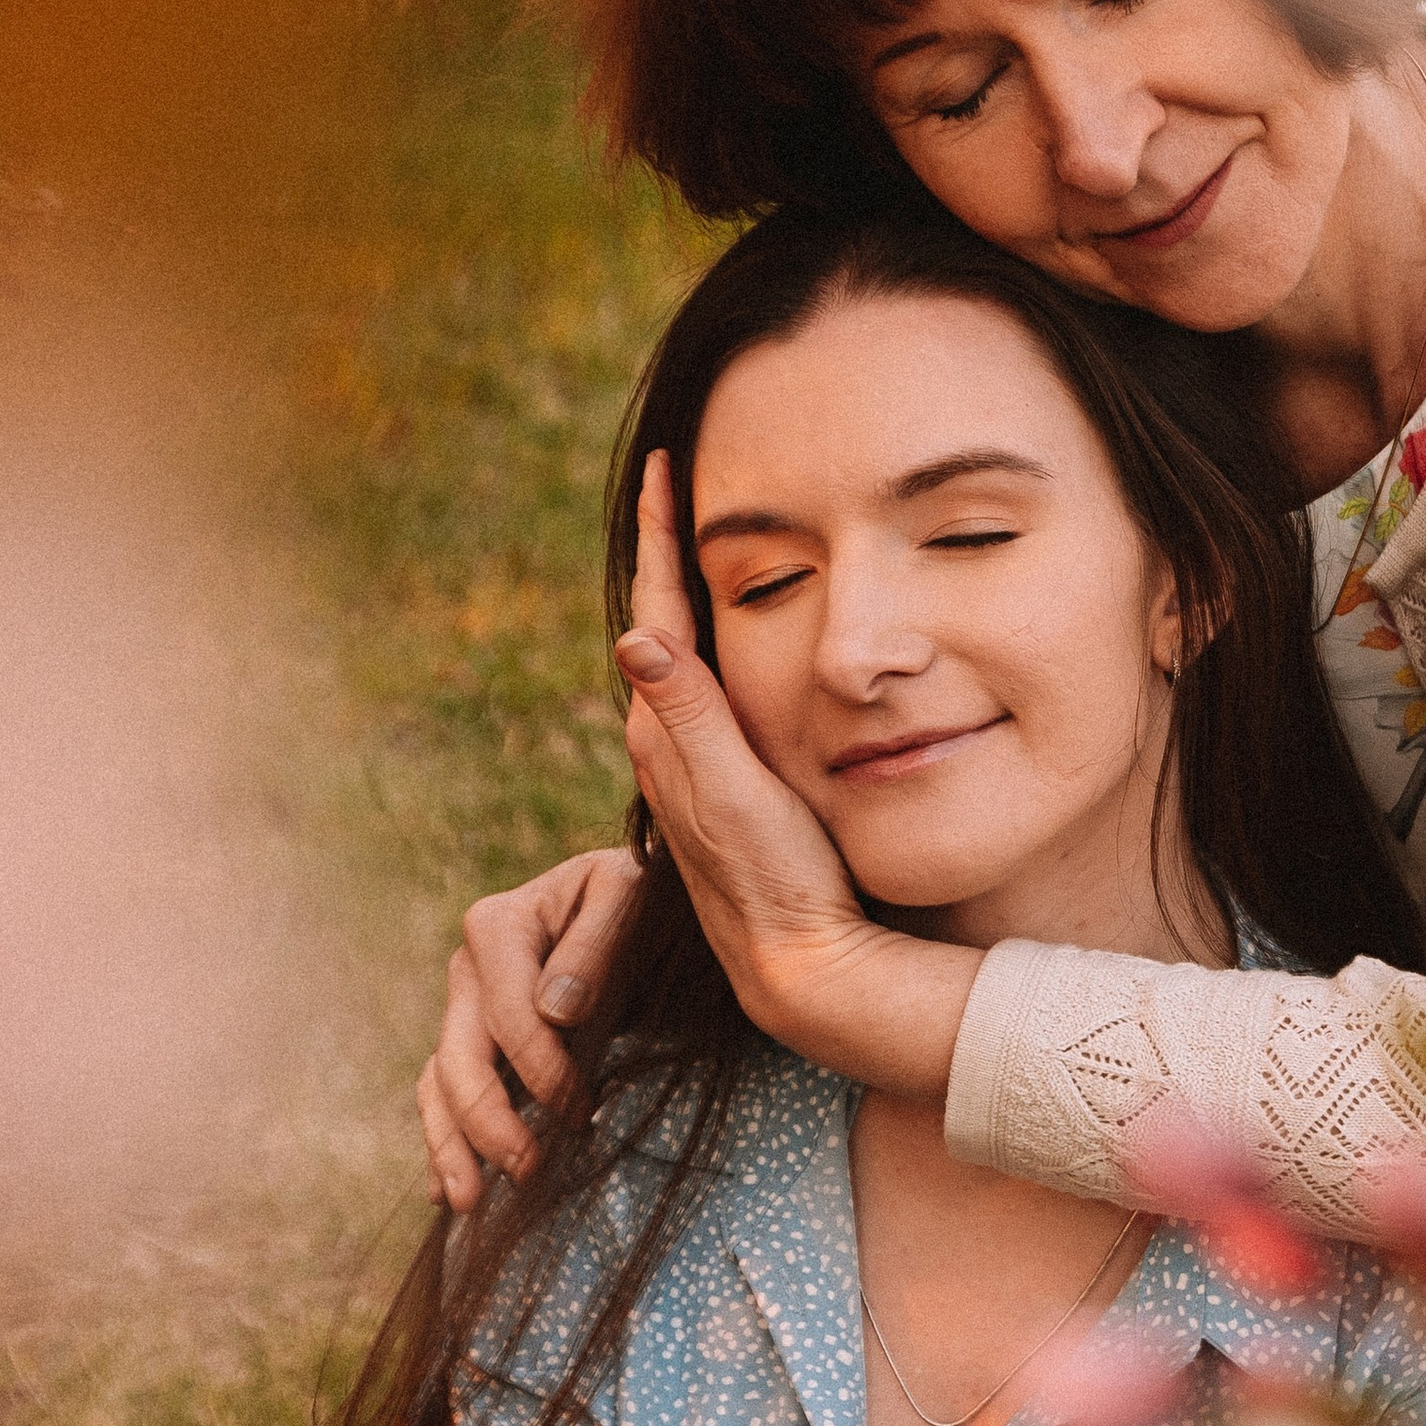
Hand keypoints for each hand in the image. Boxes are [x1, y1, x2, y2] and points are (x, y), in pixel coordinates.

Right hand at [419, 843, 644, 1211]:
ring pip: (439, 1083)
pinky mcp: (473, 1039)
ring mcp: (463, 1007)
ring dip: (448, 1145)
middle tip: (526, 1172)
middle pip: (459, 1056)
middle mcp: (466, 967)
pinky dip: (442, 1141)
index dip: (541, 1069)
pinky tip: (446, 1191)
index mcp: (497, 926)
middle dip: (486, 1122)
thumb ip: (597, 942)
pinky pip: (442, 1094)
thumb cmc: (635, 893)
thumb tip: (558, 1010)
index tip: (581, 1110)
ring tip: (468, 1202)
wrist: (628, 897)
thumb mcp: (629, 893)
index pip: (509, 1014)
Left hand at [615, 451, 977, 1096]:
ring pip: (679, 653)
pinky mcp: (719, 782)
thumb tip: (629, 633)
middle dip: (665, 547)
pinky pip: (702, 687)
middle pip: (658, 618)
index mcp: (665, 729)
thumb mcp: (734, 793)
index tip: (665, 463)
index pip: (654, 608)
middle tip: (674, 479)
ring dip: (684, 591)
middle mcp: (666, 740)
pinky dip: (709, 640)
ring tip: (696, 537)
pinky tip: (725, 638)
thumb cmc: (776, 879)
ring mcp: (691, 763)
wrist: (796, 961)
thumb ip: (687, 716)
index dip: (659, 534)